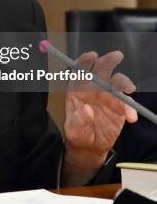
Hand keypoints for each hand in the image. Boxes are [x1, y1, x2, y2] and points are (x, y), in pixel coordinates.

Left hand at [62, 50, 136, 185]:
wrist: (90, 147)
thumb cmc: (78, 134)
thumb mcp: (73, 130)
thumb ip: (78, 120)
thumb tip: (86, 109)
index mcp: (77, 90)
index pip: (80, 70)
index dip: (85, 60)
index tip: (92, 56)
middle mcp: (92, 89)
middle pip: (100, 70)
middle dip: (108, 61)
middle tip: (116, 56)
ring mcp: (107, 97)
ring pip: (116, 83)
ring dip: (123, 83)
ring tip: (127, 89)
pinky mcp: (119, 107)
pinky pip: (127, 103)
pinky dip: (131, 108)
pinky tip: (131, 118)